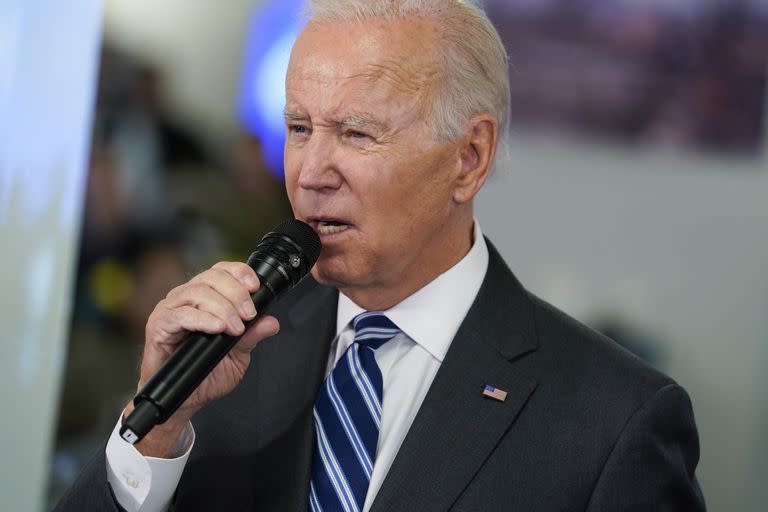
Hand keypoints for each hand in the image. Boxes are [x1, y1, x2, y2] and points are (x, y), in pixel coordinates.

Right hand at [125, 262, 278, 455]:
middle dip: (236, 294)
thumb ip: (251, 336)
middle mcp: (186, 298)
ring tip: (235, 327)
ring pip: (197, 292)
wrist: (184, 400)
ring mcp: (170, 310)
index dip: (239, 272)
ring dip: (222, 307)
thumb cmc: (205, 374)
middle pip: (211, 278)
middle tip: (249, 315)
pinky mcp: (159, 326)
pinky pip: (180, 314)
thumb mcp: (236, 355)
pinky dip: (203, 319)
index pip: (221, 270)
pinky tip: (218, 328)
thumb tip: (271, 322)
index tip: (256, 287)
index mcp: (204, 298)